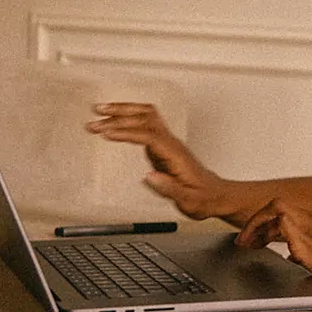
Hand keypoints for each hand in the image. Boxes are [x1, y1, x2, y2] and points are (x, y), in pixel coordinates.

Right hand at [86, 103, 228, 219]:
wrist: (216, 195)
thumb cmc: (203, 198)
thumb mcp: (188, 201)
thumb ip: (169, 189)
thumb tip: (149, 177)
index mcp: (176, 154)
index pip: (149, 135)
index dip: (127, 132)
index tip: (107, 133)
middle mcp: (171, 143)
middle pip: (146, 117)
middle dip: (119, 115)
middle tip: (95, 118)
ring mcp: (167, 141)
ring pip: (145, 115)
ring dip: (122, 111)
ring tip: (99, 111)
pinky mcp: (162, 145)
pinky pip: (144, 123)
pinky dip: (127, 118)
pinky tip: (113, 122)